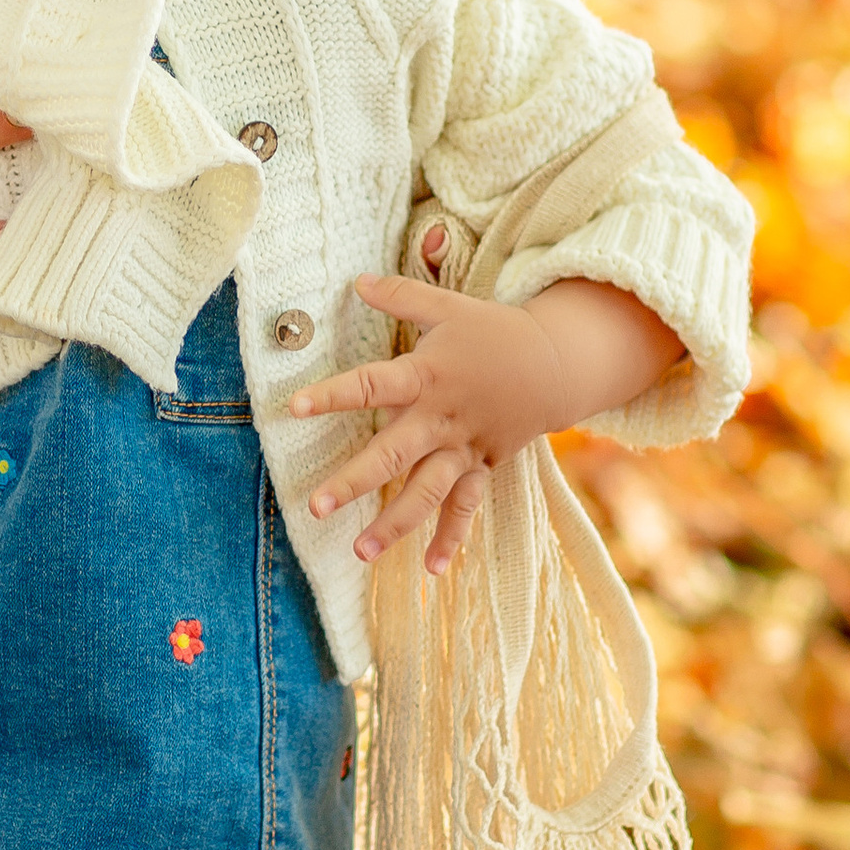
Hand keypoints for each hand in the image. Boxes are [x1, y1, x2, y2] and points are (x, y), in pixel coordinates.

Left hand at [288, 239, 681, 571]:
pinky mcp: (482, 466)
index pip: (371, 385)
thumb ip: (400, 295)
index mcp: (427, 375)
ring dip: (396, 523)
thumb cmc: (493, 331)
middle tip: (317, 505)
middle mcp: (442, 417)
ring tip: (361, 551)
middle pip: (393, 454)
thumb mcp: (448, 306)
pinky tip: (431, 568)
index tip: (293, 409)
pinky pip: (466, 507)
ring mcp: (463, 447)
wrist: (556, 363)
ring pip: (427, 491)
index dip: (333, 396)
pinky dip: (452, 538)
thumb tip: (355, 280)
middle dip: (355, 481)